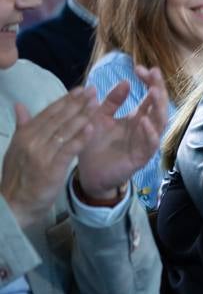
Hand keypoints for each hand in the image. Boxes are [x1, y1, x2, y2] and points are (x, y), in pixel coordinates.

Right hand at [1, 87, 99, 227]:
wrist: (15, 203)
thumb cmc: (18, 176)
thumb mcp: (16, 148)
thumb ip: (22, 126)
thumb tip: (20, 105)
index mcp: (25, 134)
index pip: (48, 112)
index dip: (65, 100)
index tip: (80, 89)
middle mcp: (32, 140)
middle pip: (58, 118)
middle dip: (77, 103)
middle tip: (93, 90)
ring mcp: (41, 153)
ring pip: (65, 130)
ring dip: (82, 115)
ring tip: (96, 103)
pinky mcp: (51, 168)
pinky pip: (68, 149)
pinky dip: (80, 138)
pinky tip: (92, 127)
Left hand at [76, 67, 170, 201]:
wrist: (89, 173)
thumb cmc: (95, 145)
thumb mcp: (99, 117)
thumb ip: (111, 102)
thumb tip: (125, 82)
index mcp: (137, 118)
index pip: (150, 97)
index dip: (149, 81)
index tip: (139, 68)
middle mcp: (145, 129)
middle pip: (159, 107)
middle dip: (158, 89)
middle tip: (153, 73)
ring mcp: (145, 143)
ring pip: (159, 124)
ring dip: (158, 108)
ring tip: (153, 92)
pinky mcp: (141, 157)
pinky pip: (150, 145)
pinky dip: (149, 133)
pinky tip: (144, 121)